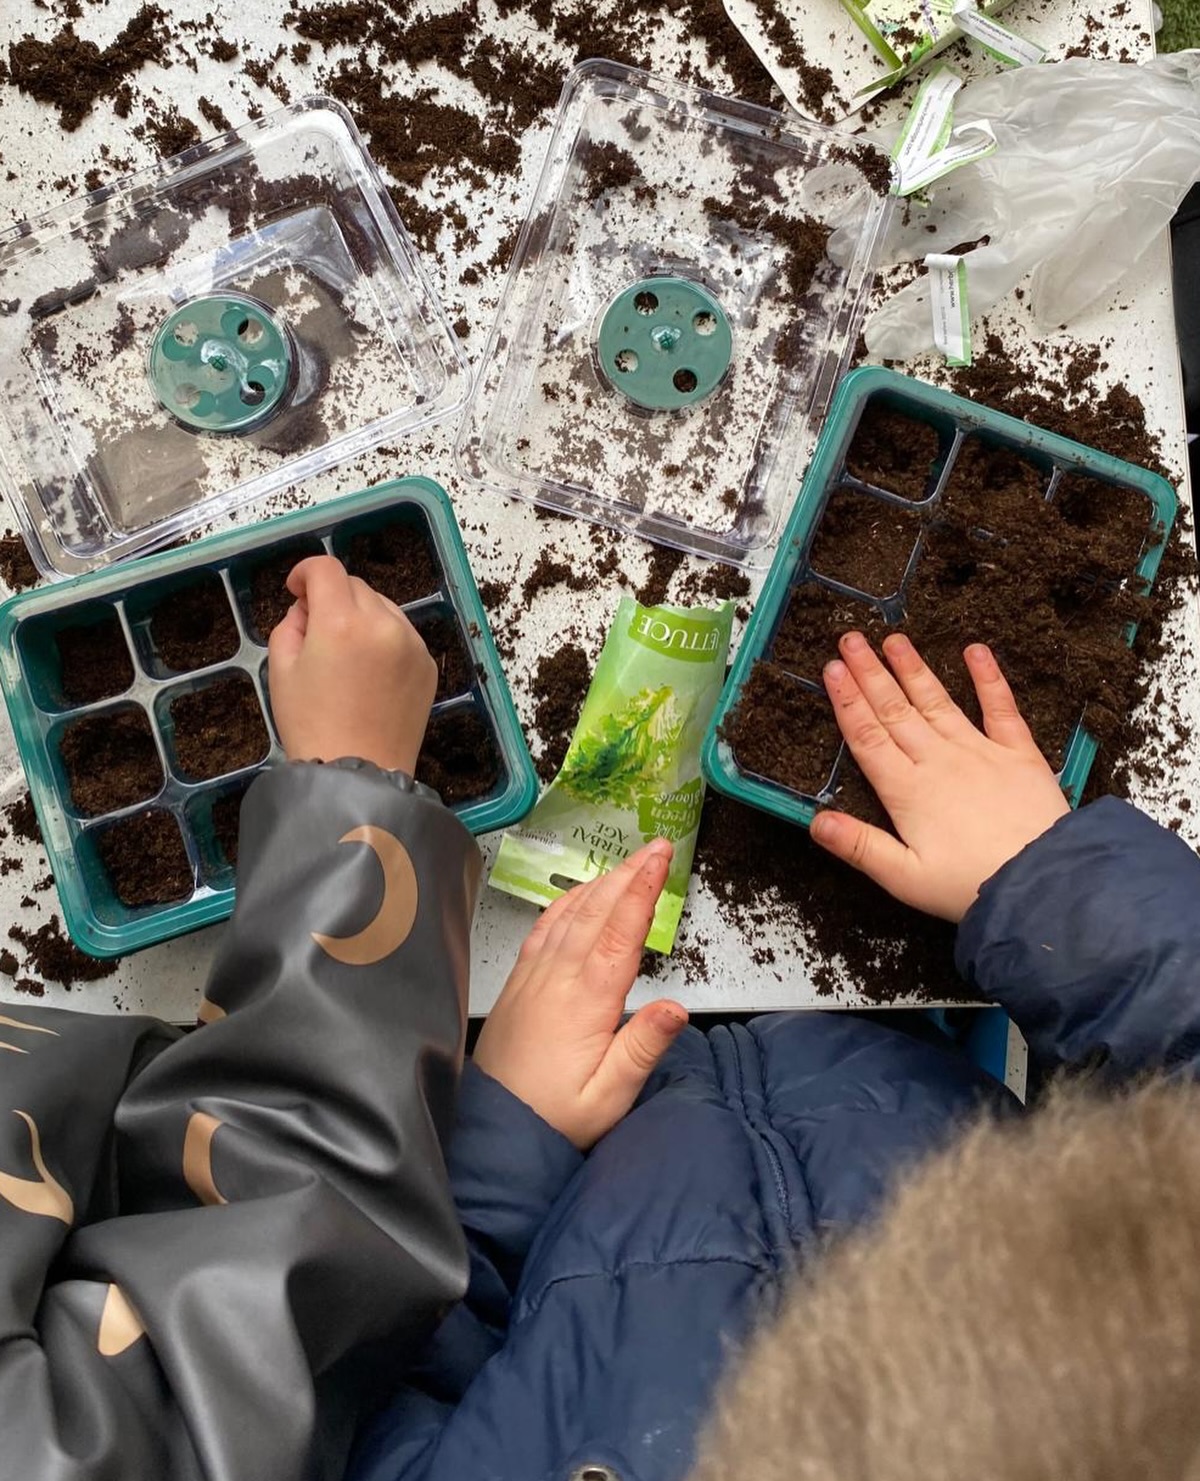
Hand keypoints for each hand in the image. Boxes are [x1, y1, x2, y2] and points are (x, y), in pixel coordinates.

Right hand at [268, 555, 436, 773]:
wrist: (359, 773)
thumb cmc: (312, 725)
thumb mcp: (282, 670)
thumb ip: (291, 624)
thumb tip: (308, 608)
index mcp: (342, 623)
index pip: (326, 570)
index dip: (305, 572)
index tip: (296, 589)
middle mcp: (384, 625)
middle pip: (356, 586)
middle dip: (332, 598)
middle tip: (315, 630)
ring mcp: (412, 644)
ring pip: (383, 607)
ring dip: (361, 616)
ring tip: (345, 655)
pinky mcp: (428, 665)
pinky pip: (402, 635)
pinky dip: (384, 640)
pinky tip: (370, 673)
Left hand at [474, 840, 688, 1149]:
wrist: (496, 1133)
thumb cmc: (556, 1117)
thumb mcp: (609, 1096)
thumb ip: (642, 1049)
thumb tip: (678, 1008)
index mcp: (587, 1001)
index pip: (620, 933)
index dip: (642, 891)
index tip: (660, 858)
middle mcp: (557, 979)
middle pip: (597, 912)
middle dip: (628, 874)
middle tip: (655, 847)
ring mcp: (534, 978)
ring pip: (570, 916)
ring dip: (600, 883)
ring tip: (626, 862)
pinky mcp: (519, 984)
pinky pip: (544, 930)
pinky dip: (566, 903)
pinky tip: (578, 895)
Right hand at [811, 632, 1068, 921]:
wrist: (1043, 882)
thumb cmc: (969, 886)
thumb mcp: (904, 878)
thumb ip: (860, 846)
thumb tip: (815, 821)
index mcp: (907, 791)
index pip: (867, 736)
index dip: (847, 701)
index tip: (831, 669)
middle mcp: (938, 761)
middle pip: (895, 710)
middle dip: (870, 673)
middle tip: (850, 638)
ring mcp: (979, 752)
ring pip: (937, 701)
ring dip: (913, 668)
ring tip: (894, 639)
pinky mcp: (1018, 754)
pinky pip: (1000, 708)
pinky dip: (988, 678)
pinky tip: (975, 651)